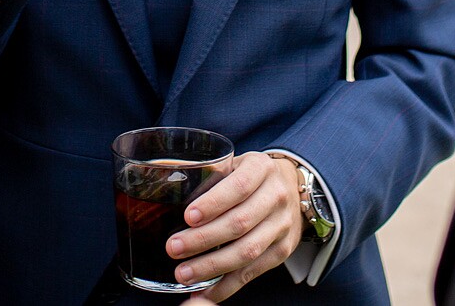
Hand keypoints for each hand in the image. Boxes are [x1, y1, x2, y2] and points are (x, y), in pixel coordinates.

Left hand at [171, 151, 303, 300]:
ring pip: (247, 251)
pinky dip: (226, 285)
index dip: (214, 203)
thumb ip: (208, 173)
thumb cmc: (251, 176)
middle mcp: (276, 197)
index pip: (239, 186)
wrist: (292, 189)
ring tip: (184, 274)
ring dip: (212, 266)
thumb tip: (162, 178)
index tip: (188, 217)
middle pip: (240, 223)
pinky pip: (252, 272)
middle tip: (174, 248)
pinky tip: (204, 290)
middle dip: (204, 239)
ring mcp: (281, 226)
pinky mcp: (282, 251)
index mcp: (261, 168)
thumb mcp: (235, 163)